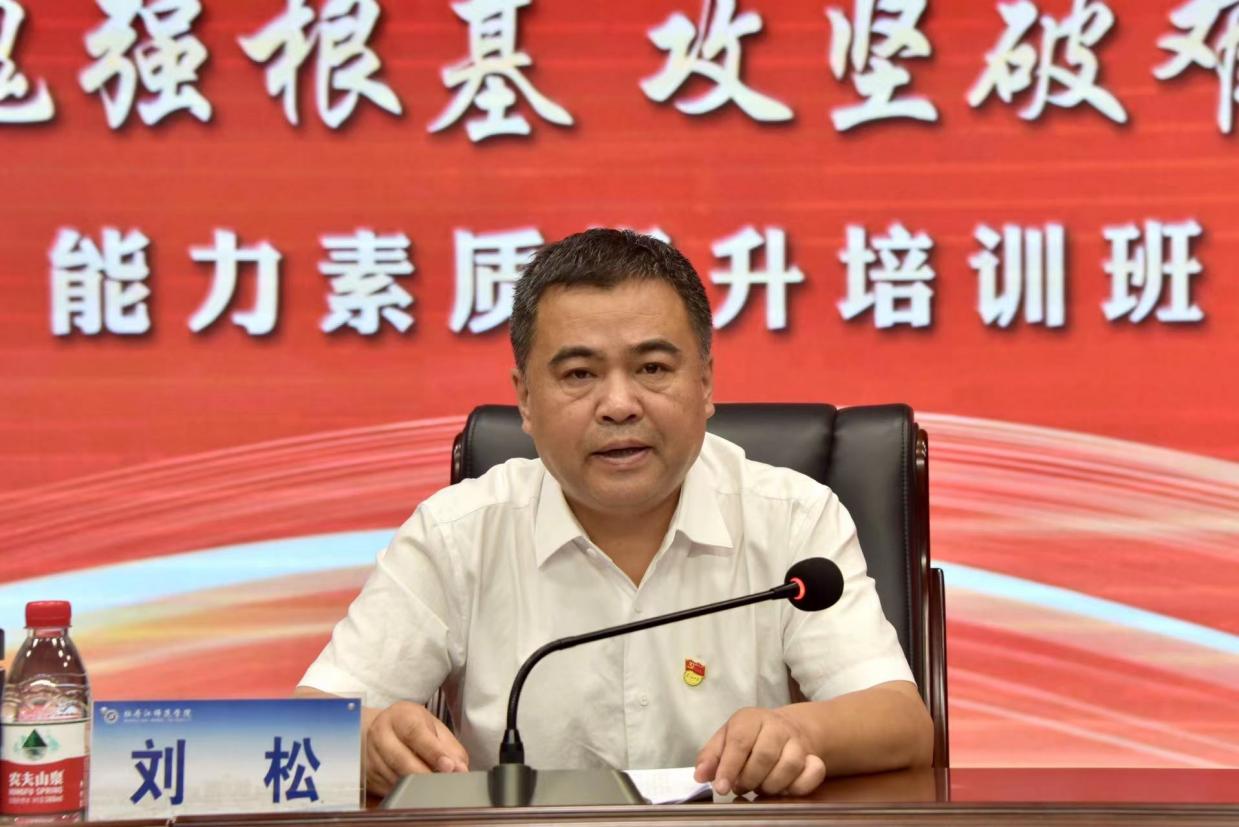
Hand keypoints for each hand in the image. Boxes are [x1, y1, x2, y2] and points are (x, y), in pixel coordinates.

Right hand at [364, 701, 469, 795]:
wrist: (375, 730)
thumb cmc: (410, 727)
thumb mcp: (432, 727)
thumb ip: (449, 747)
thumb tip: (461, 770)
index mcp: (400, 716)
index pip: (415, 733)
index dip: (433, 751)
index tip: (449, 767)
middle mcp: (381, 734)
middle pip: (401, 759)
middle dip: (425, 774)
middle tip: (444, 783)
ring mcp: (371, 756)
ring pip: (394, 778)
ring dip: (416, 787)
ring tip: (434, 788)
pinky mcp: (368, 776)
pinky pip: (388, 790)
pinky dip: (406, 794)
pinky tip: (417, 791)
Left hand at [694, 707, 825, 796]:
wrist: (784, 729)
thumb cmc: (747, 737)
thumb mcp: (725, 739)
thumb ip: (710, 757)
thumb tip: (700, 776)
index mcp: (750, 718)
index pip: (739, 741)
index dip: (729, 767)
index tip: (721, 788)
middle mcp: (776, 726)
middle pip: (765, 755)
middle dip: (750, 779)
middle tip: (741, 787)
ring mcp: (797, 741)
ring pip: (789, 766)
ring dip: (771, 785)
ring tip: (760, 787)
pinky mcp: (814, 756)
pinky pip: (813, 773)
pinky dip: (799, 786)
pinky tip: (785, 788)